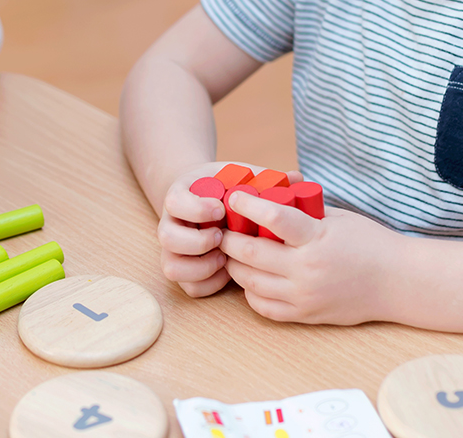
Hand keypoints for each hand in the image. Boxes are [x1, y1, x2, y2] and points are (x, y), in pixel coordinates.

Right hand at [158, 162, 301, 298]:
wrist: (204, 198)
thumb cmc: (225, 188)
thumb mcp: (238, 176)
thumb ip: (263, 176)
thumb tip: (296, 176)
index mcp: (181, 195)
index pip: (174, 201)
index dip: (196, 208)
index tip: (221, 208)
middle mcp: (171, 222)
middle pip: (166, 237)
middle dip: (197, 241)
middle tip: (222, 237)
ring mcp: (174, 249)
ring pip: (171, 266)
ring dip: (200, 266)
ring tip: (224, 258)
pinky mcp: (183, 269)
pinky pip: (187, 286)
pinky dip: (207, 283)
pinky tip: (226, 272)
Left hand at [220, 191, 401, 324]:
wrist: (398, 283)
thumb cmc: (368, 242)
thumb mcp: (336, 217)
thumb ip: (302, 211)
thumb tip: (268, 197)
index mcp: (316, 238)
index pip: (273, 218)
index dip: (248, 205)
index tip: (234, 197)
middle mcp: (307, 270)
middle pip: (251, 254)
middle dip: (229, 239)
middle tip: (222, 228)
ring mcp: (305, 296)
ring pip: (251, 282)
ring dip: (235, 265)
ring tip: (231, 252)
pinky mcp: (306, 315)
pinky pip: (264, 307)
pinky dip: (250, 291)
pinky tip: (250, 278)